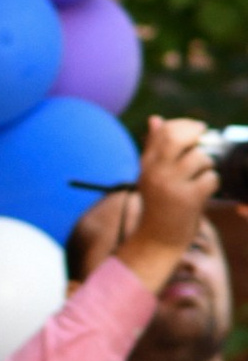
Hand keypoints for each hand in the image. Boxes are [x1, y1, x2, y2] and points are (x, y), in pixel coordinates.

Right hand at [114, 116, 217, 286]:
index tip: (198, 130)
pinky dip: (212, 184)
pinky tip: (203, 193)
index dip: (186, 125)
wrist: (157, 241)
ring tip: (201, 178)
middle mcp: (156, 172)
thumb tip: (156, 119)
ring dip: (208, 166)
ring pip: (201, 159)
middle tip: (206, 141)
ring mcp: (171, 185)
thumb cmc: (159, 206)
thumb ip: (154, 147)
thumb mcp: (151, 175)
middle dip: (198, 136)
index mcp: (147, 164)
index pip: (166, 130)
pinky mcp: (187, 199)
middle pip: (180, 138)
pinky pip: (211, 178)